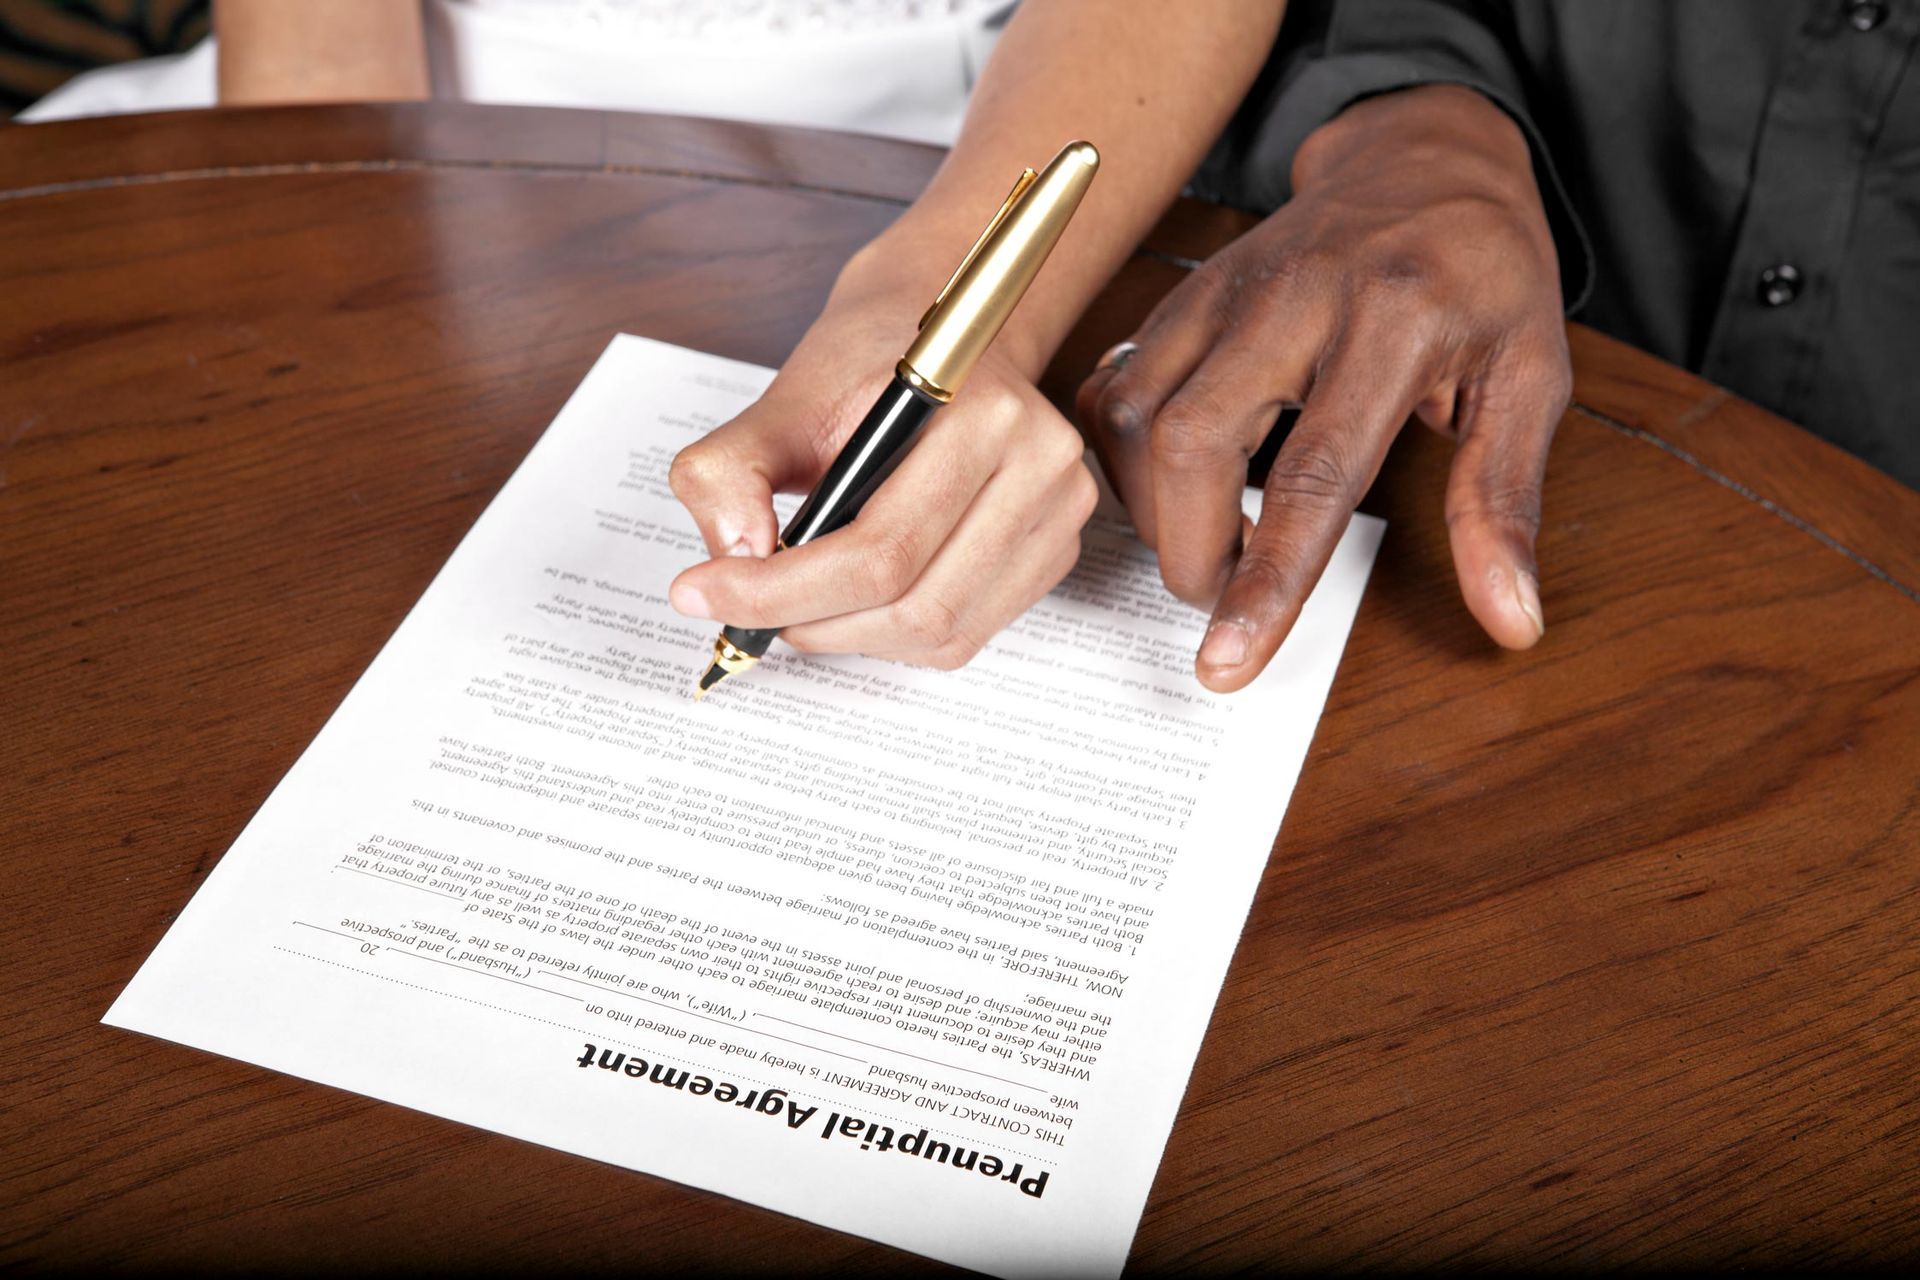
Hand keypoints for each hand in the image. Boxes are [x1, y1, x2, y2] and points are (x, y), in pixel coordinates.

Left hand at [667, 273, 1097, 668]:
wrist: (937, 336)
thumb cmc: (865, 365)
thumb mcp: (779, 400)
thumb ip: (729, 472)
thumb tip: (732, 557)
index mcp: (985, 414)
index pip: (880, 549)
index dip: (781, 589)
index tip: (702, 592)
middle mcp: (1042, 466)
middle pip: (915, 605)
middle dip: (812, 621)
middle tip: (745, 607)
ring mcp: (1060, 515)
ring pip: (941, 634)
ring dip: (851, 634)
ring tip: (799, 599)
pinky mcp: (1056, 552)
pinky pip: (966, 635)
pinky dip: (894, 634)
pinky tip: (857, 596)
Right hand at [1078, 84, 1571, 691]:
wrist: (1422, 156)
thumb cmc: (1482, 274)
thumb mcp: (1530, 379)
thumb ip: (1502, 503)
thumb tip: (1511, 621)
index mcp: (1392, 321)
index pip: (1314, 475)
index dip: (1266, 579)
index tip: (1230, 660)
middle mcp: (1291, 300)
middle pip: (1190, 446)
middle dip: (1190, 554)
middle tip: (1228, 602)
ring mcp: (1221, 293)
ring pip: (1131, 419)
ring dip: (1153, 513)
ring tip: (1209, 546)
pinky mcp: (1179, 298)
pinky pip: (1112, 391)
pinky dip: (1122, 463)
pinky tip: (1171, 491)